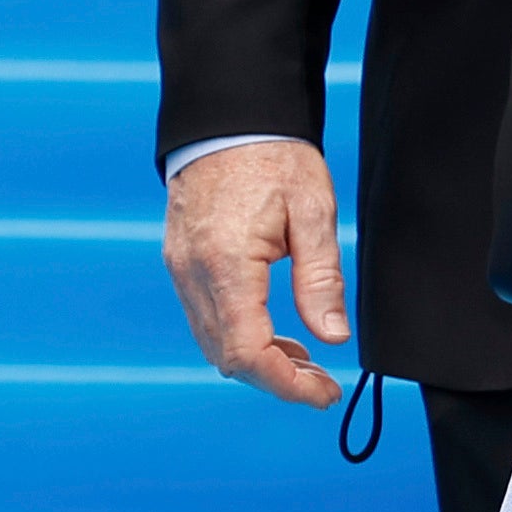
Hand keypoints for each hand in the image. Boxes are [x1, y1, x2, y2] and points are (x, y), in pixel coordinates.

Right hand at [164, 138, 352, 406]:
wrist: (227, 118)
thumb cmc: (273, 156)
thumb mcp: (313, 213)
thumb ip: (321, 279)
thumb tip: (332, 339)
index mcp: (227, 265)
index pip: (248, 353)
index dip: (286, 384)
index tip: (323, 393)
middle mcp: (192, 274)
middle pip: (227, 357)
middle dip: (275, 380)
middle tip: (321, 383)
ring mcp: (180, 270)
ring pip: (213, 343)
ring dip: (258, 361)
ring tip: (305, 360)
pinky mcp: (179, 263)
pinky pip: (205, 319)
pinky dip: (239, 337)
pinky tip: (274, 331)